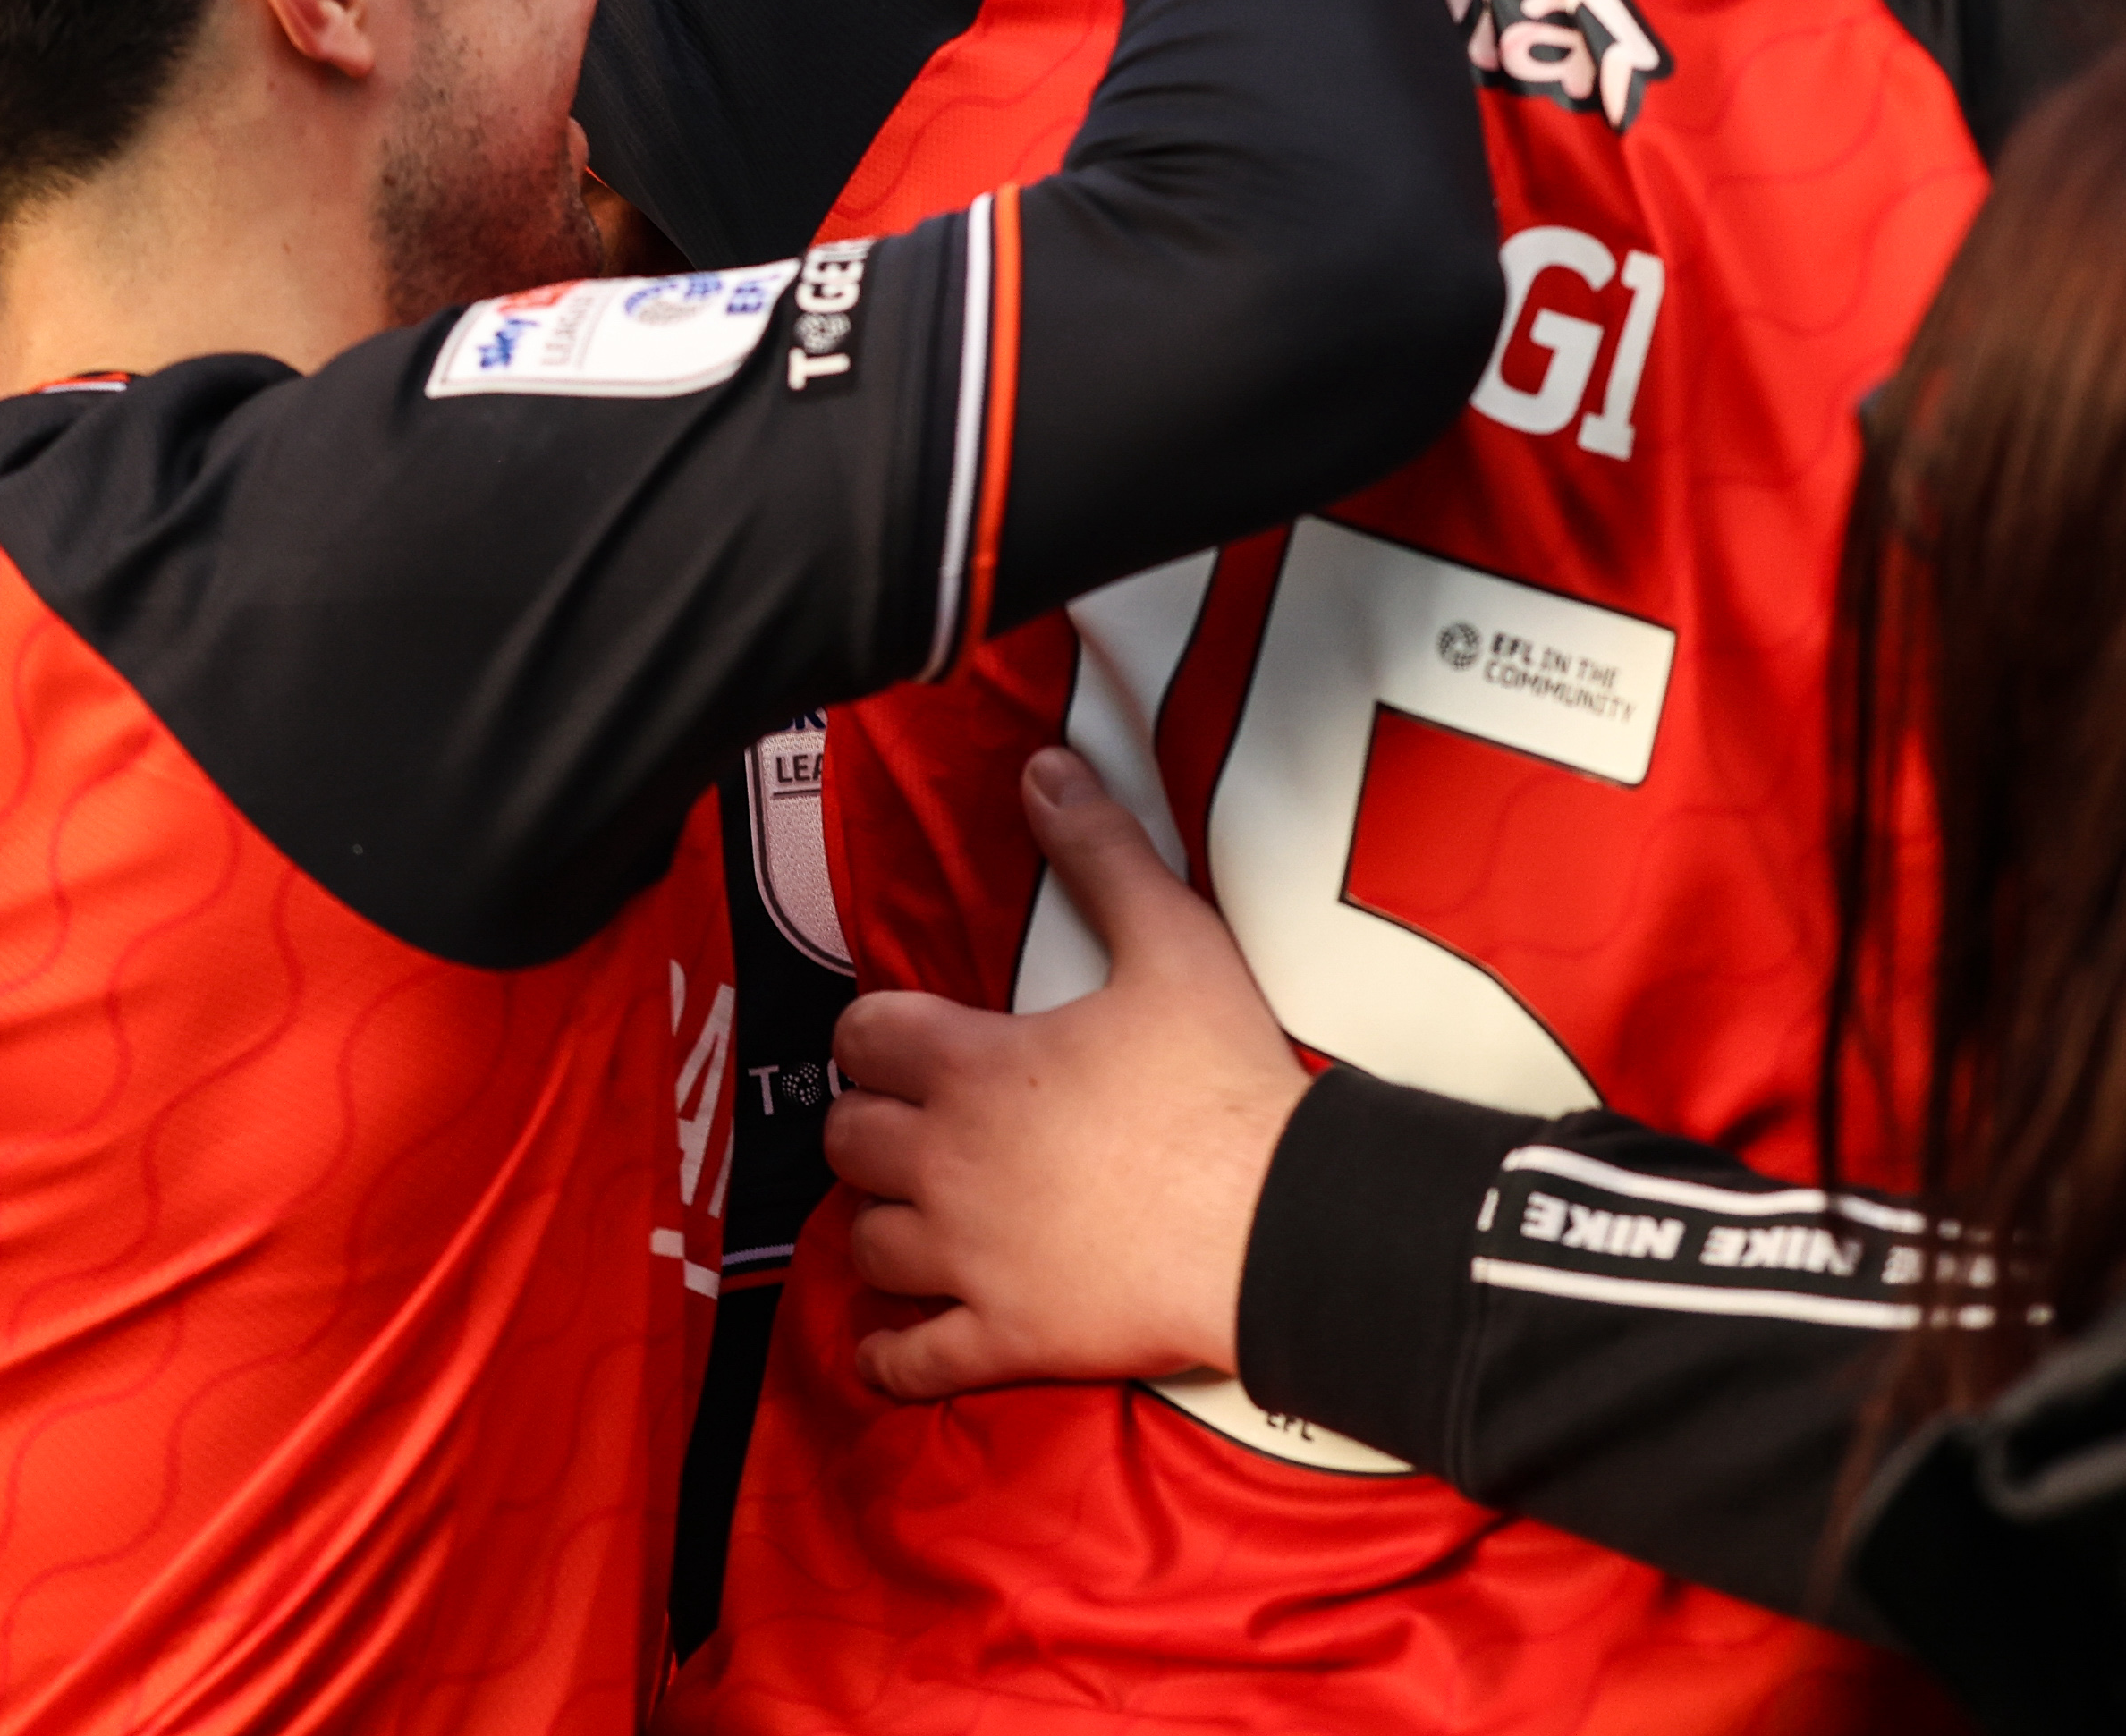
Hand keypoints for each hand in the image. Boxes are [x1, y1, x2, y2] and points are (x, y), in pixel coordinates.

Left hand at [829, 748, 1305, 1398]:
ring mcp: (970, 1262)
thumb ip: (1101, 850)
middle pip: (847, 1140)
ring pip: (866, 1245)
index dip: (874, 1034)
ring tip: (913, 1213)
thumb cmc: (1225, 1083)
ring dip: (880, 1225)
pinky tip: (892, 1344)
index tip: (904, 1041)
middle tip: (908, 1121)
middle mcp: (949, 1165)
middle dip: (867, 1124)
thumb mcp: (1173, 942)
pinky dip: (890, 1354)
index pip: (863, 1039)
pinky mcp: (1005, 1339)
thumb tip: (1044, 764)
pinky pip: (911, 1361)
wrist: (1279, 1224)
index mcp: (976, 1067)